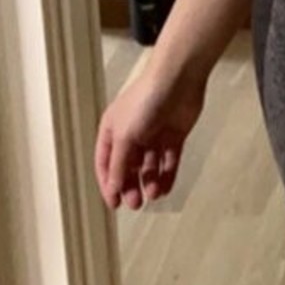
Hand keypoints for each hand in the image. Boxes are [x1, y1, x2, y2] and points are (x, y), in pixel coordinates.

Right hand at [94, 61, 206, 210]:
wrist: (178, 80)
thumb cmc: (144, 104)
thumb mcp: (125, 135)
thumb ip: (120, 164)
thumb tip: (113, 189)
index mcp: (113, 130)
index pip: (106, 162)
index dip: (109, 183)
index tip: (114, 203)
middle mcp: (132, 134)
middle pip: (129, 167)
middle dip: (131, 185)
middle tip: (136, 203)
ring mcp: (154, 135)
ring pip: (150, 166)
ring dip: (150, 182)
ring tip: (154, 194)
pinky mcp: (174, 136)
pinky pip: (169, 161)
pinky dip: (167, 175)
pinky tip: (166, 188)